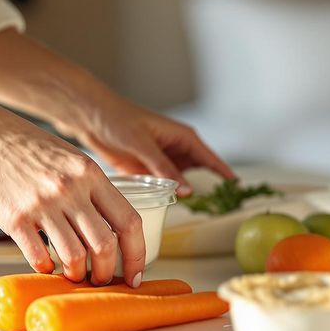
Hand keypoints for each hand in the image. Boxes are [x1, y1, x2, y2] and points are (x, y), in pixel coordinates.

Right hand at [0, 99, 147, 285]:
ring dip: (77, 275)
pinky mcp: (14, 218)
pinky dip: (46, 268)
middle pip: (106, 245)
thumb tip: (104, 225)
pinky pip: (39, 257)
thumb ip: (87, 187)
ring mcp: (42, 204)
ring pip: (76, 256)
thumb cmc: (18, 144)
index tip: (135, 273)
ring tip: (72, 275)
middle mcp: (70, 188)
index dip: (138, 254)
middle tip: (100, 280)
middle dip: (107, 272)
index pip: (129, 221)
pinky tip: (44, 264)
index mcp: (89, 172)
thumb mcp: (65, 157)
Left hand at [62, 92, 234, 197]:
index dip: (224, 173)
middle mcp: (175, 150)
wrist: (91, 117)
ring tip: (191, 212)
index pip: (210, 158)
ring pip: (180, 182)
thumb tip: (187, 190)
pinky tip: (164, 208)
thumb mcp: (143, 143)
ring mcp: (162, 161)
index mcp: (182, 137)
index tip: (237, 188)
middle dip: (207, 188)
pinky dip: (164, 196)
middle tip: (216, 208)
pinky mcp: (147, 171)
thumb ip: (164, 167)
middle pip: (199, 173)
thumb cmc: (118, 119)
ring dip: (183, 195)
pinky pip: (162, 187)